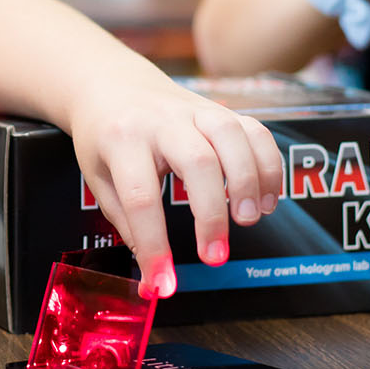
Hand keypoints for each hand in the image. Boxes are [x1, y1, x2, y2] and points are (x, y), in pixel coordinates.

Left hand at [67, 81, 284, 298]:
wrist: (112, 85)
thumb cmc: (106, 137)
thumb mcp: (100, 179)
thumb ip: (129, 224)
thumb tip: (155, 276)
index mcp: (121, 139)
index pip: (140, 198)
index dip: (155, 246)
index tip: (163, 283)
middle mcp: (160, 120)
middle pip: (197, 161)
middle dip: (211, 213)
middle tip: (214, 256)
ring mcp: (194, 110)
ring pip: (232, 136)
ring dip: (249, 182)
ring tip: (250, 220)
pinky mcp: (220, 109)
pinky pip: (256, 130)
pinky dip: (269, 165)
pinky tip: (266, 199)